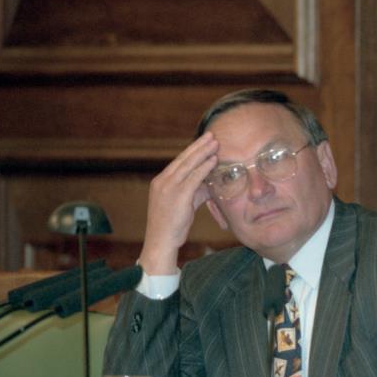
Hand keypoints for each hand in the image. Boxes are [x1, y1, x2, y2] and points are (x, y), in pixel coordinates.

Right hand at [139, 133, 218, 273]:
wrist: (161, 242)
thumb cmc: (172, 226)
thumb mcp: (184, 205)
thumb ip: (195, 192)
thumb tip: (209, 184)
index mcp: (161, 182)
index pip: (179, 162)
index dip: (192, 150)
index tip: (204, 141)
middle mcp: (163, 181)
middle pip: (183, 159)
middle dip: (198, 146)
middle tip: (212, 135)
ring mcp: (168, 188)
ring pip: (188, 165)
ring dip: (203, 153)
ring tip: (215, 143)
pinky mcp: (177, 196)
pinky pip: (193, 178)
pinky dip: (204, 168)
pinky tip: (213, 161)